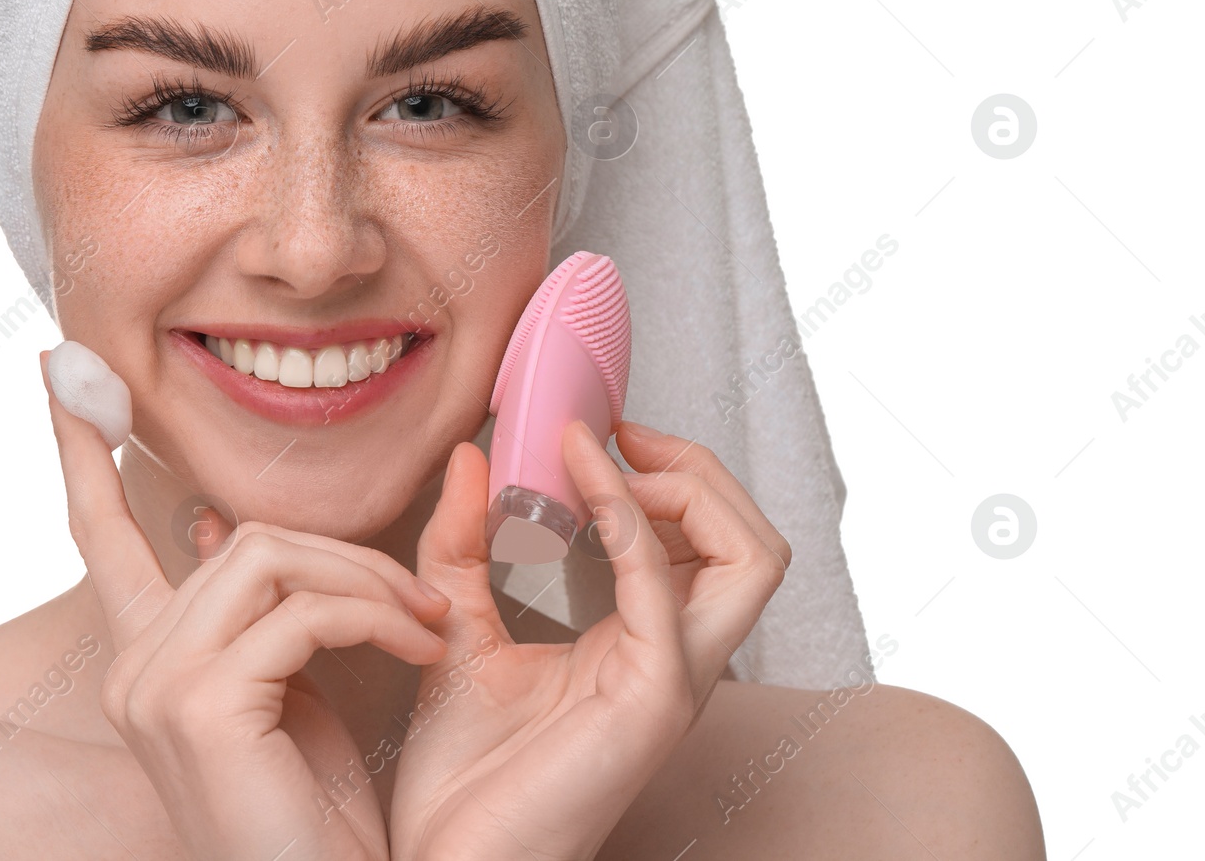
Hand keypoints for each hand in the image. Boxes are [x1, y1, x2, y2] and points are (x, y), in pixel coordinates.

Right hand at [39, 349, 453, 860]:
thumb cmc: (317, 815)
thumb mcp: (288, 691)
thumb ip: (257, 607)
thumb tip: (222, 520)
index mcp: (151, 658)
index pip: (103, 532)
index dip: (82, 450)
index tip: (63, 373)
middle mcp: (135, 667)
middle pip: (245, 535)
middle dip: (348, 554)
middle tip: (422, 600)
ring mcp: (157, 685)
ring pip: (274, 557)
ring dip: (371, 585)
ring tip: (428, 630)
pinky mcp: (199, 706)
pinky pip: (303, 612)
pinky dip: (378, 621)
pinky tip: (420, 654)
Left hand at [388, 420, 790, 860]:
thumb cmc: (464, 776)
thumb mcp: (456, 630)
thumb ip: (462, 545)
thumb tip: (469, 457)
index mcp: (645, 645)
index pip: (711, 544)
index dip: (669, 474)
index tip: (593, 433)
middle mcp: (677, 660)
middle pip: (752, 540)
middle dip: (695, 468)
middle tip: (618, 434)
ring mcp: (675, 680)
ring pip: (751, 558)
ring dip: (687, 487)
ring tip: (610, 458)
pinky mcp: (652, 698)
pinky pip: (665, 586)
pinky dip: (628, 516)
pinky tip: (580, 477)